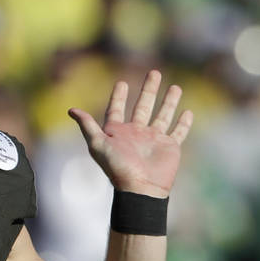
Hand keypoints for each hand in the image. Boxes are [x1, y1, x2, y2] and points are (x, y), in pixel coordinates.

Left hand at [68, 70, 193, 197]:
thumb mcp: (98, 144)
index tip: (122, 83)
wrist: (140, 188)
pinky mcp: (169, 147)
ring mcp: (154, 139)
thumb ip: (87, 126)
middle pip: (143, 106)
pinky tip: (188, 111)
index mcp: (118, 131)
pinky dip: (183, 123)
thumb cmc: (117, 167)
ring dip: (169, 102)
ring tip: (175, 87)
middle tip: (154, 72)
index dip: (119, 97)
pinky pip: (178, 132)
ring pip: (163, 115)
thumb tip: (71, 110)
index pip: (118, 109)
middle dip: (149, 90)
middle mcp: (136, 133)